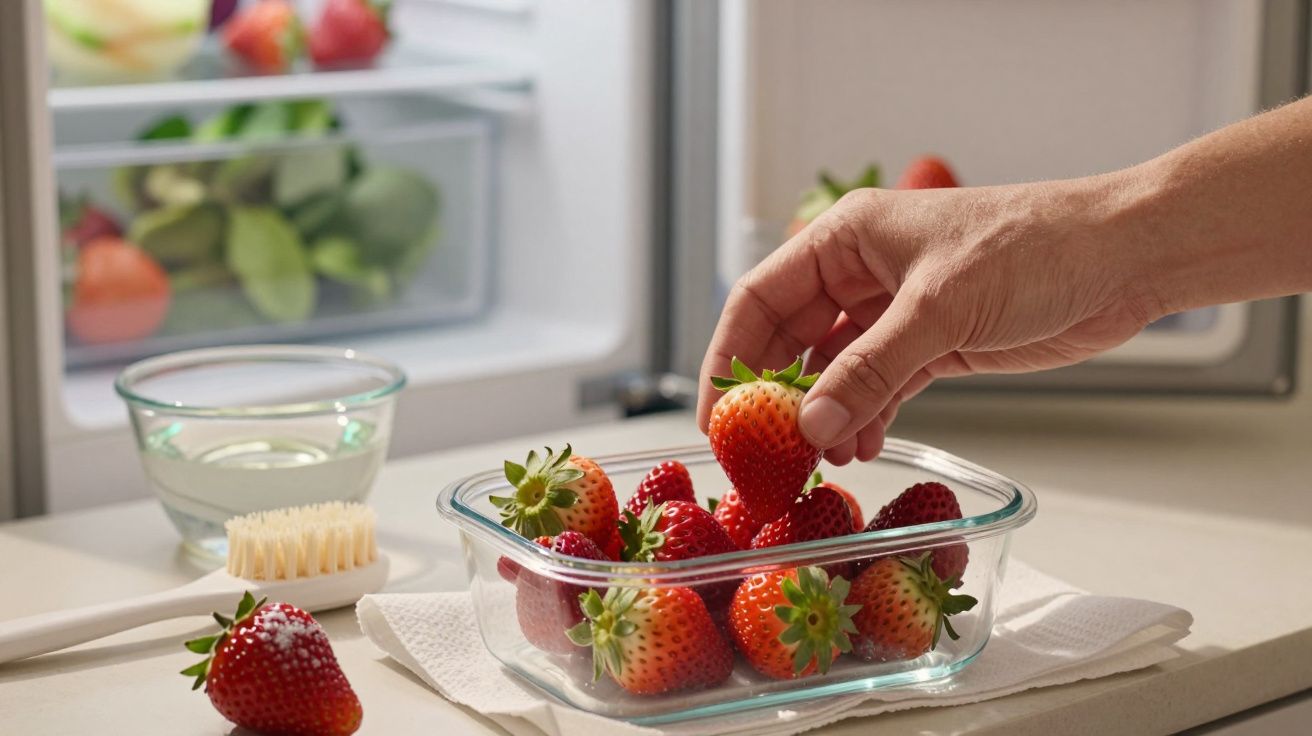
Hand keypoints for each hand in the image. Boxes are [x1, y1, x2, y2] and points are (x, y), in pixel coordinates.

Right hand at [696, 173, 1160, 464]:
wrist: (1121, 258)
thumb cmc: (1034, 247)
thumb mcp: (939, 308)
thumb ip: (869, 370)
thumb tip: (809, 424)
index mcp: (847, 238)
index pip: (762, 298)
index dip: (731, 355)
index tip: (717, 412)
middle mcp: (862, 273)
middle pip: (792, 340)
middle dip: (777, 396)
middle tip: (763, 451)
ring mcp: (896, 312)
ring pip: (834, 371)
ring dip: (823, 415)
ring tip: (818, 461)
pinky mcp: (932, 345)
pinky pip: (878, 388)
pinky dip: (864, 418)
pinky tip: (859, 448)